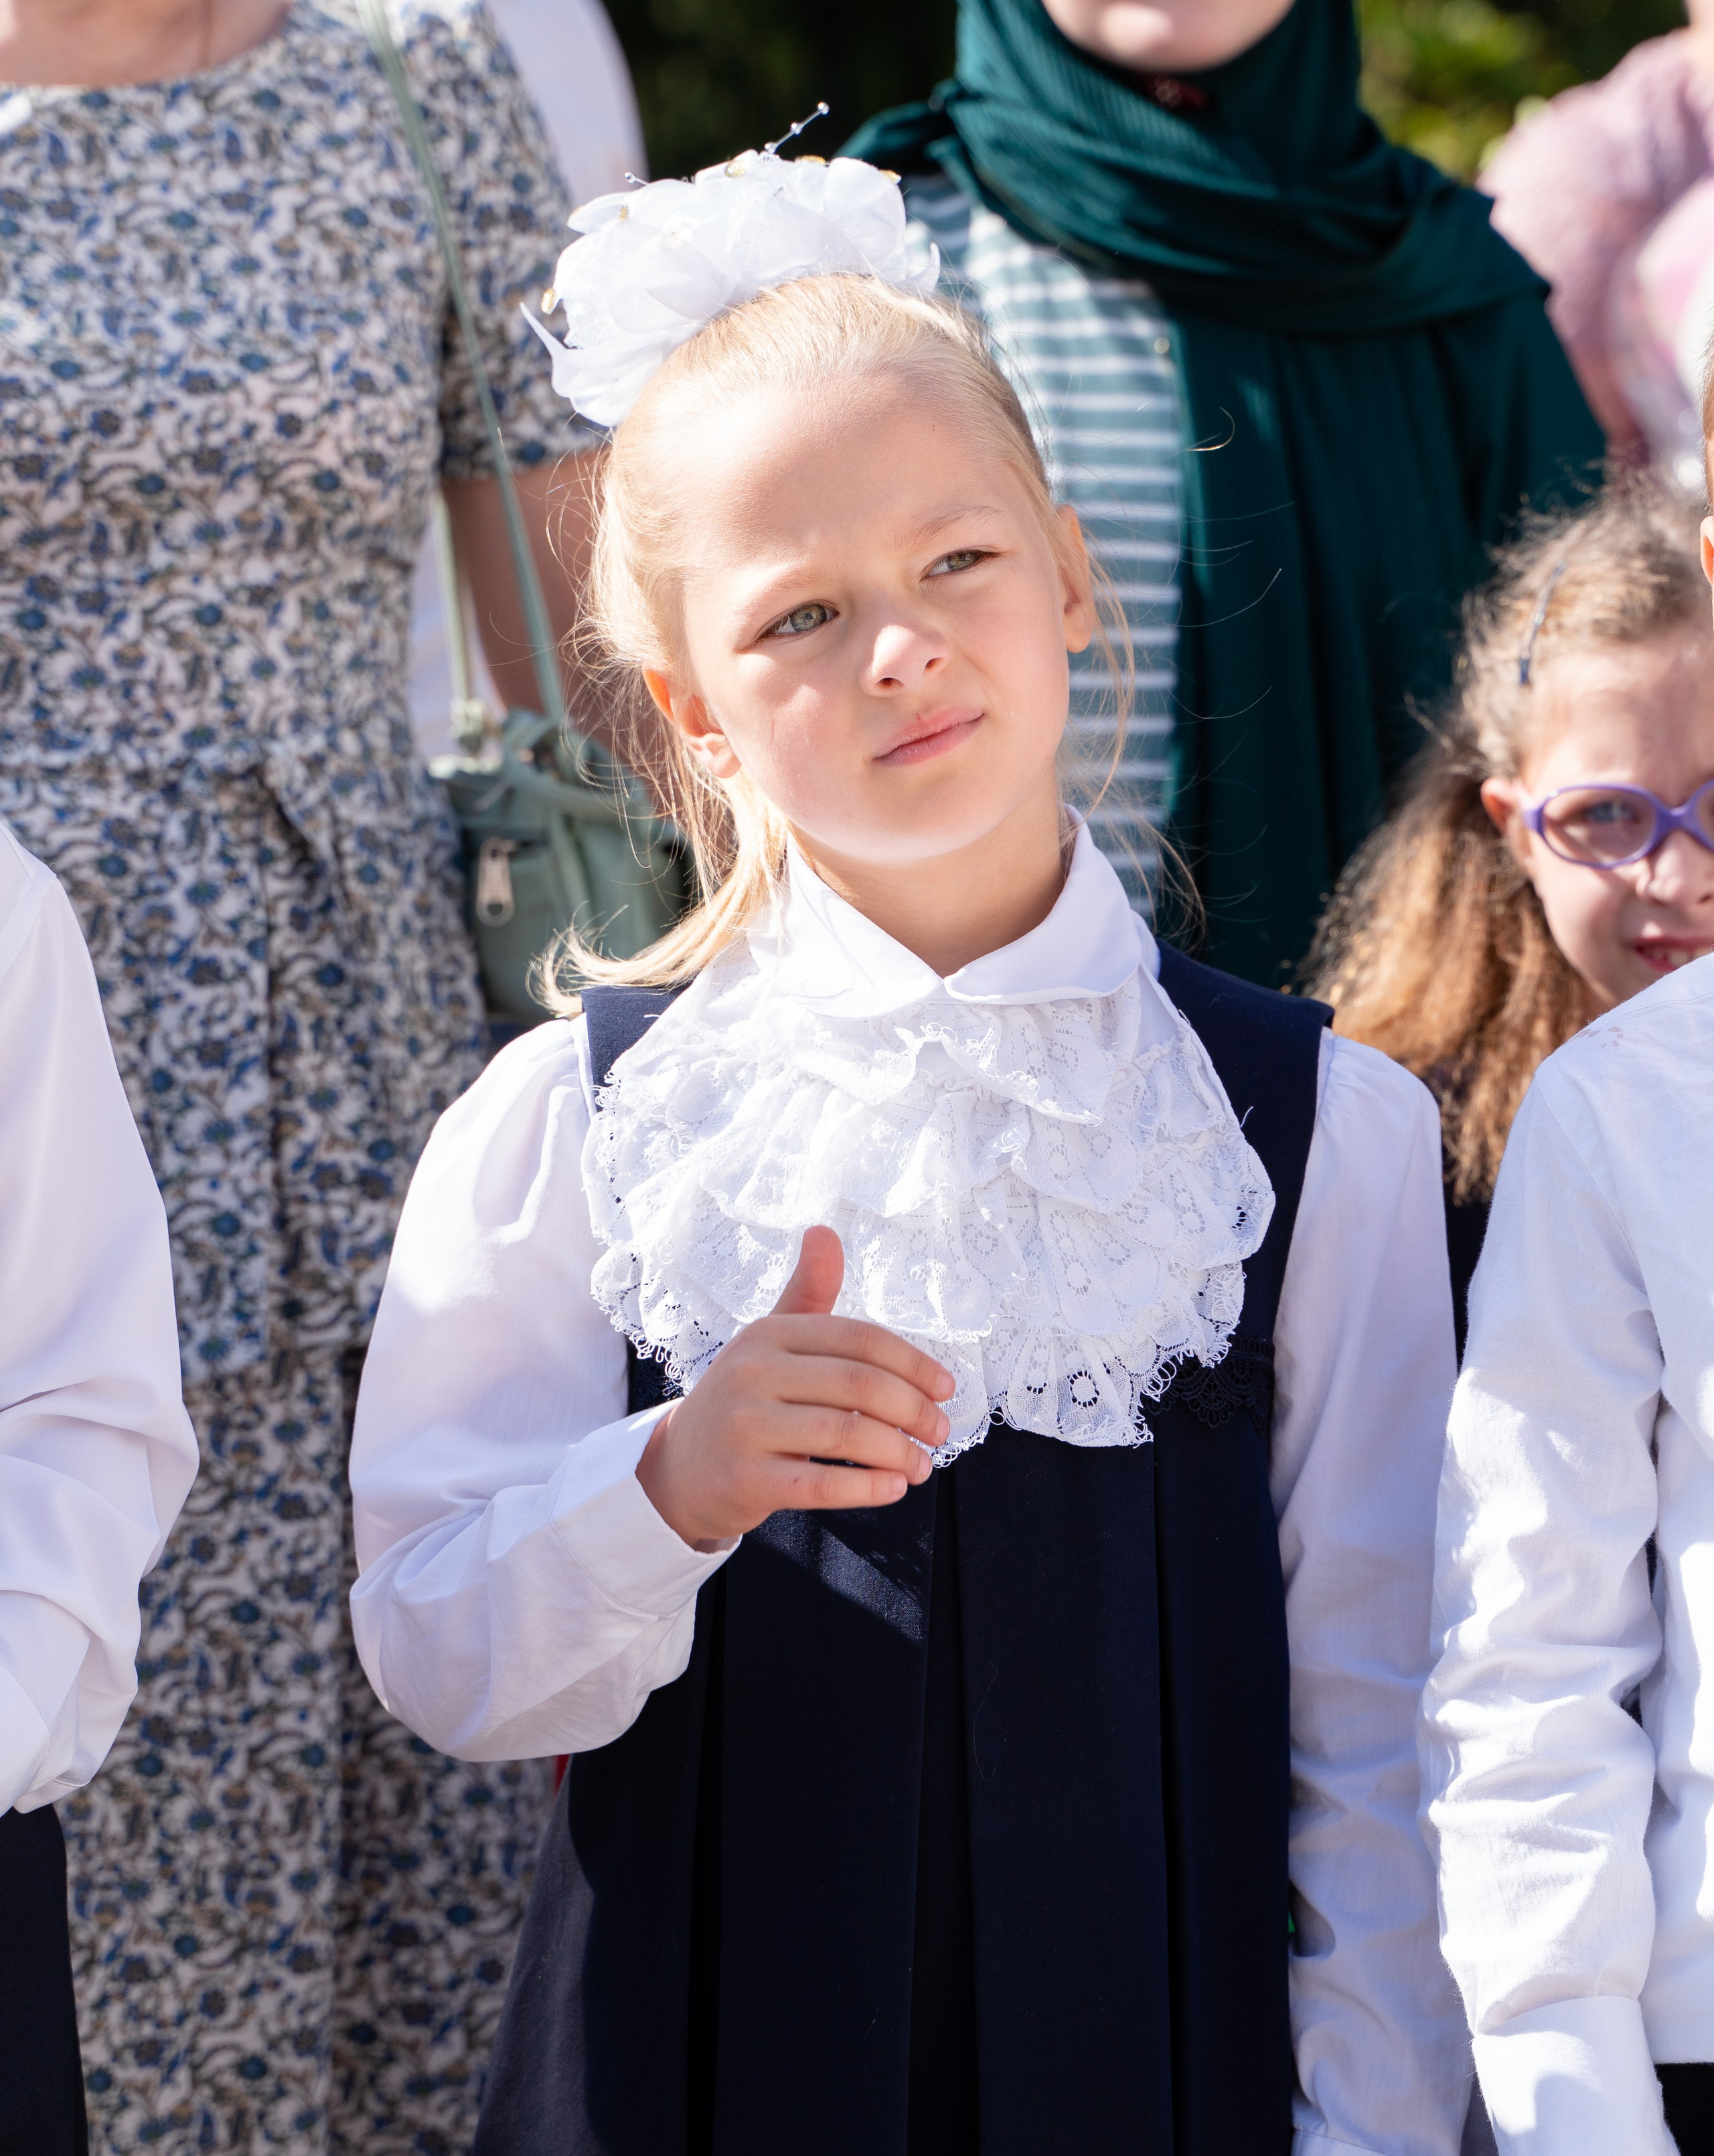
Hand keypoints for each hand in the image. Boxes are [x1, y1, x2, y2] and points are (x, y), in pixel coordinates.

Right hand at [635, 1226, 954, 1551]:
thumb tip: (825, 1230)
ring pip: (845, 1434)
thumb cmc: (746, 1401)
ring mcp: (743, 1427)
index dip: (913, 1362)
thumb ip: (808, 1293)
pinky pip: (819, 1484)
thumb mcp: (771, 1343)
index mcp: (767, 1334)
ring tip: (921, 1464)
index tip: (947, 1389)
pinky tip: (894, 1489)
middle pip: (858, 1384)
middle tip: (941, 1431)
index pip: (858, 1339)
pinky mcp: (743, 1480)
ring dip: (898, 1452)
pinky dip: (866, 1488)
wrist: (679, 1468)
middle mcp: (751, 1373)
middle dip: (913, 1409)